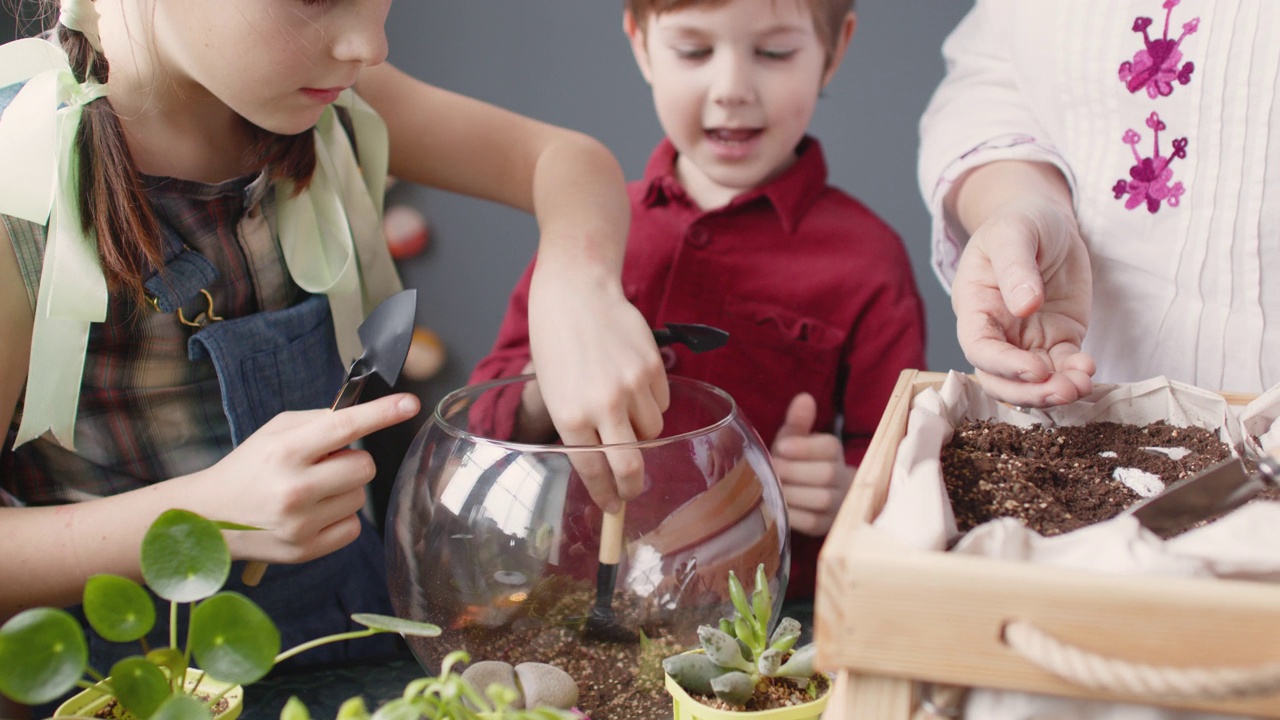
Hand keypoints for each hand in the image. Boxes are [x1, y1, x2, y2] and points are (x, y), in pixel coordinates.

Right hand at [193, 393, 419, 562]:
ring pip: (361, 497)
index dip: (381, 414)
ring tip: (312, 490)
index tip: (410, 404)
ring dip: (345, 490)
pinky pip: (353, 527)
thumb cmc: (249, 467)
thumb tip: (364, 417)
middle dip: (351, 461)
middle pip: (364, 466)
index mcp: (286, 451)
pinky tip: (313, 513)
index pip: (345, 427)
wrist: (209, 517)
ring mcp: (301, 524)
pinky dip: (340, 517)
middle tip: (323, 465)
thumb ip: (319, 422)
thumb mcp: (274, 432)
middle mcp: (295, 488)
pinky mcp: (306, 550)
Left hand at [527, 263, 667, 512]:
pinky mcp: (652, 368)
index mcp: (570, 416)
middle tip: (631, 491)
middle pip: (631, 467)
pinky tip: (633, 383)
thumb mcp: (555, 392)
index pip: (594, 472)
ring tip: (624, 408)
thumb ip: (579, 426)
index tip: (612, 507)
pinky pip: (661, 404)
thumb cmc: (557, 343)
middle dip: (633, 487)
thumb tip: (605, 462)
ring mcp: (631, 386)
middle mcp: (603, 406)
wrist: (576, 294)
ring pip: (651, 433)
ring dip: (642, 432)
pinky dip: (652, 403)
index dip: (605, 496)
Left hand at [770, 393, 852, 536]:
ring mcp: (838, 504)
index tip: (780, 447)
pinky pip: (812, 522)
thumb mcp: (795, 440)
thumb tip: (804, 398)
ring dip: (792, 493)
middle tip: (771, 470)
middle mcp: (842, 477)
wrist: (811, 496)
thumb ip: (798, 421)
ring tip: (771, 488)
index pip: (828, 446)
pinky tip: (775, 507)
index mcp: (833, 452)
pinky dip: (792, 514)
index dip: (804, 447)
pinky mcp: (827, 527)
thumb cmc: (798, 462)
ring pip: (821, 499)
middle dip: (794, 471)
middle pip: (826, 474)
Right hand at [952, 195, 1095, 406]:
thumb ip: (1016, 268)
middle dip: (1029, 393)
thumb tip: (1025, 306)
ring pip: (1032, 382)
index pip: (979, 348)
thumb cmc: (1020, 222)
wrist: (1047, 221)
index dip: (1004, 366)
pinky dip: (1074, 374)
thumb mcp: (1014, 234)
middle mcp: (997, 331)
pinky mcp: (1058, 339)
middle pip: (1000, 379)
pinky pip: (1063, 367)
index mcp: (975, 307)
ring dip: (1055, 391)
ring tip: (1082, 384)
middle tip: (1063, 391)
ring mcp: (1028, 339)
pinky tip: (1087, 368)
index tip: (1036, 369)